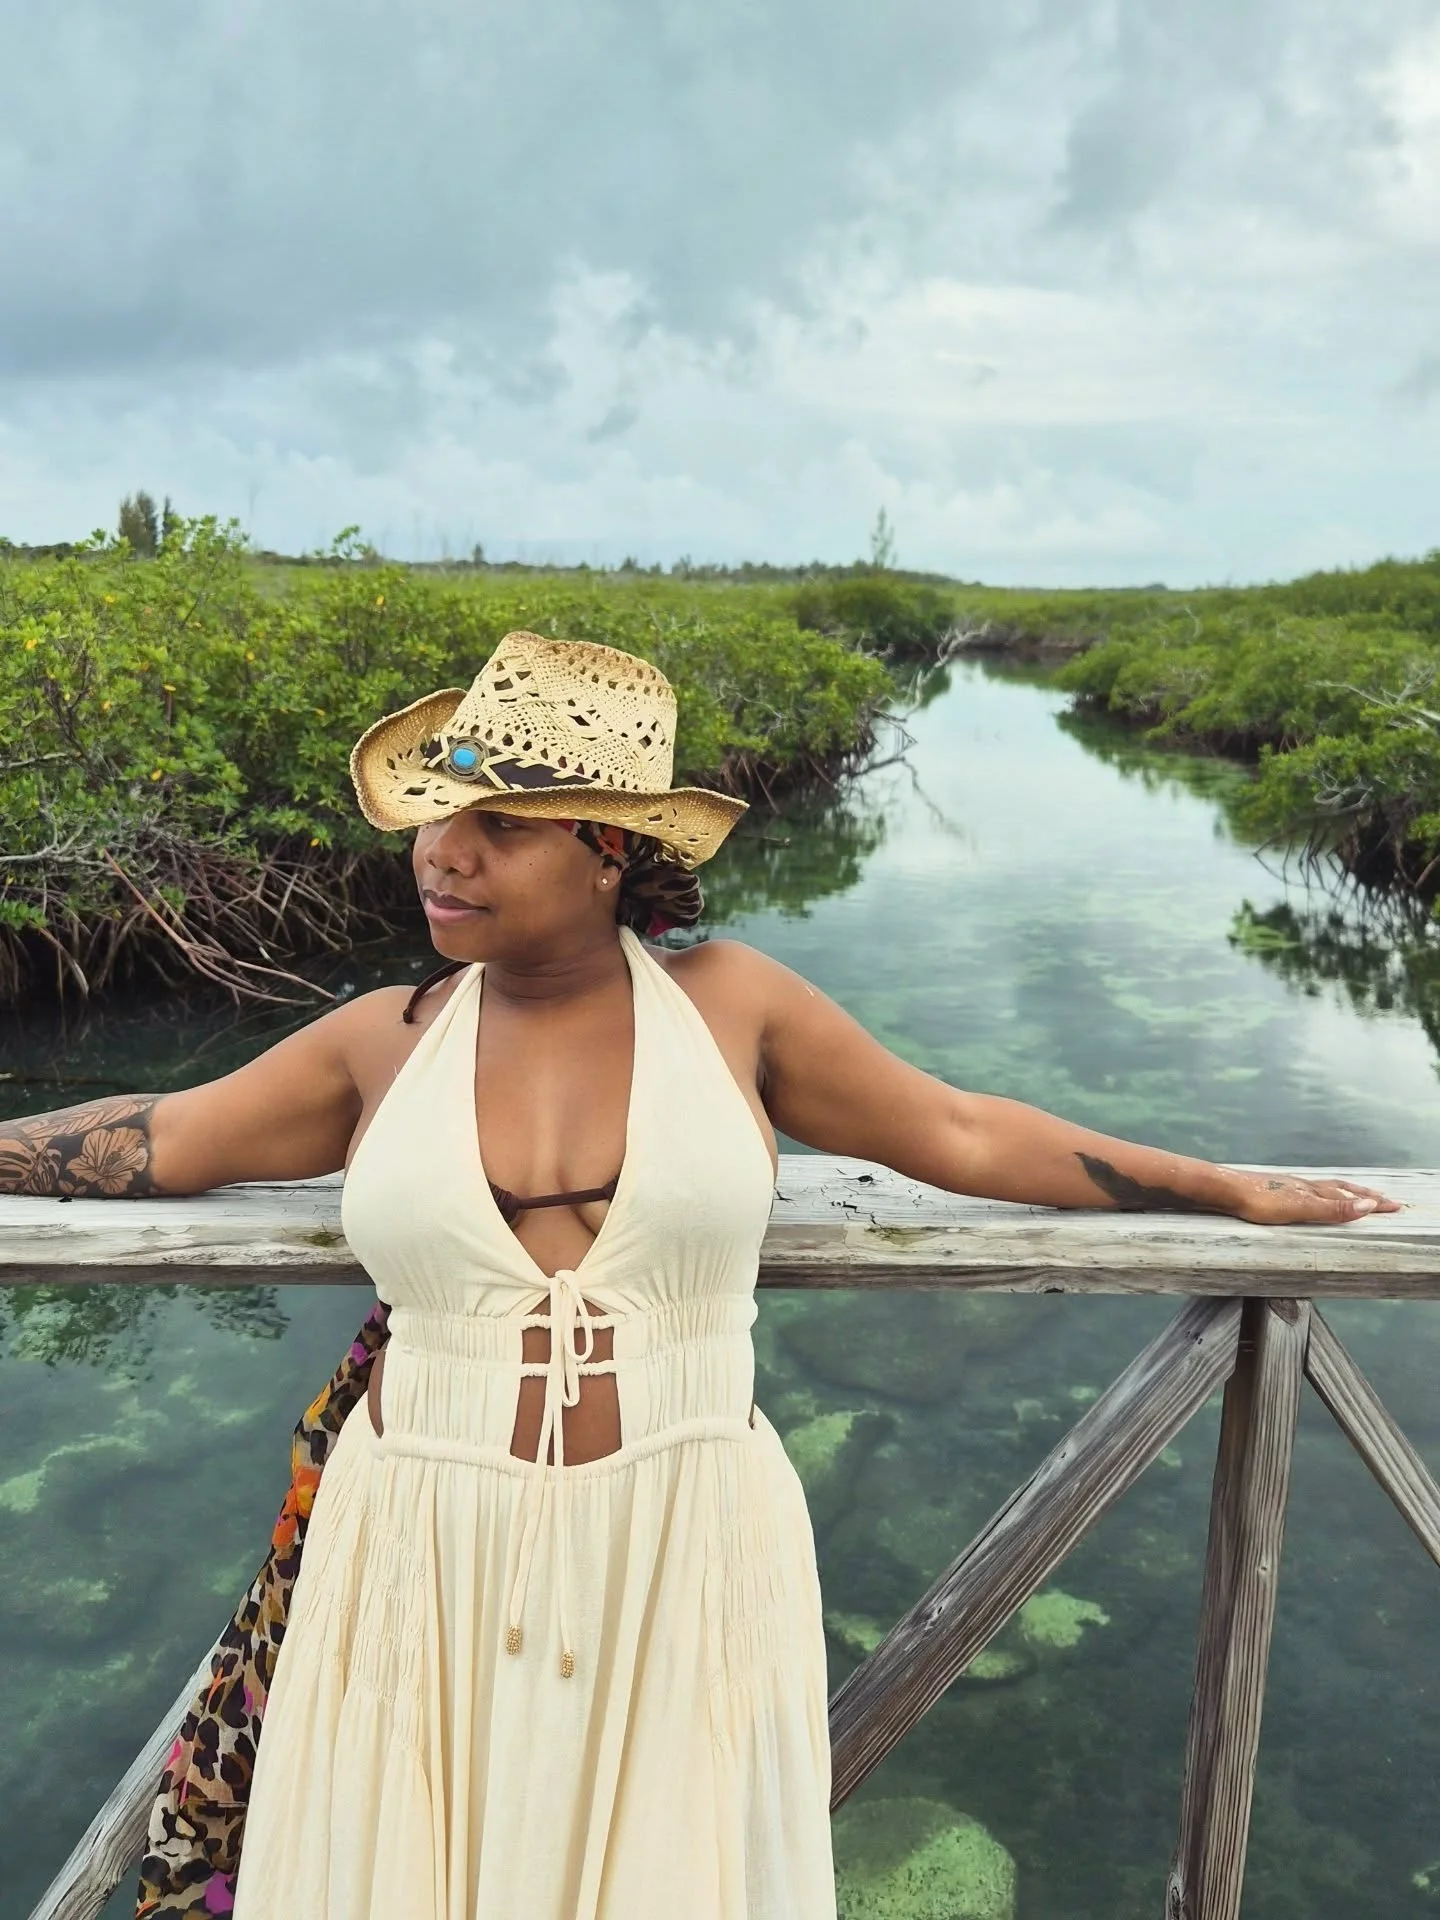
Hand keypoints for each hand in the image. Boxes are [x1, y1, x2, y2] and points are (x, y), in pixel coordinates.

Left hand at [1225, 1169, 1401, 1226]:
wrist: (1224, 1189)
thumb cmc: (1259, 1202)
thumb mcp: (1301, 1208)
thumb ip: (1333, 1208)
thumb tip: (1369, 1205)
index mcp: (1313, 1190)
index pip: (1350, 1196)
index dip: (1372, 1203)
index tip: (1395, 1205)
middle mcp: (1304, 1185)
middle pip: (1341, 1189)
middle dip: (1364, 1195)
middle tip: (1383, 1199)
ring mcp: (1288, 1185)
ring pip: (1324, 1188)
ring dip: (1344, 1192)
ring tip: (1354, 1194)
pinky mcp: (1273, 1189)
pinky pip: (1306, 1190)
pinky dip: (1320, 1193)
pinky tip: (1310, 1195)